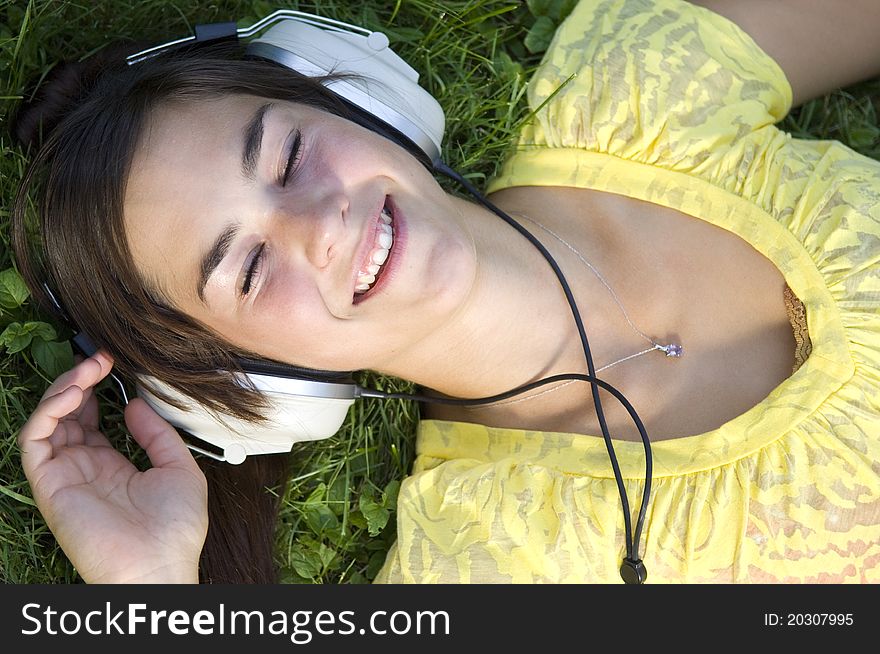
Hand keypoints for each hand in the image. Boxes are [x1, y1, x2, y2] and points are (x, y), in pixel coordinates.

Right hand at [18, 351, 207, 582]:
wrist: (161, 566)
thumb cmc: (175, 529)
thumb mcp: (179, 469)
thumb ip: (158, 435)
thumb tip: (136, 403)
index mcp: (113, 467)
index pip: (92, 419)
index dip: (97, 388)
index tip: (114, 363)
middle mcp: (85, 469)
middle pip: (67, 415)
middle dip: (80, 381)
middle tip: (101, 358)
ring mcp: (66, 476)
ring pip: (48, 421)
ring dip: (64, 389)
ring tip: (90, 368)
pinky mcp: (51, 484)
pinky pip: (34, 441)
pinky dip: (49, 411)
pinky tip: (75, 393)